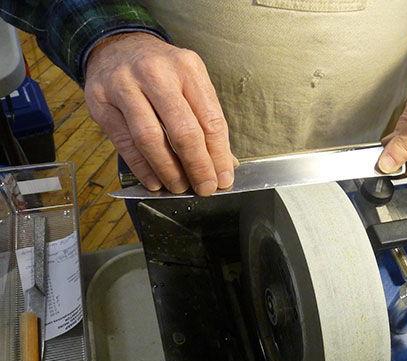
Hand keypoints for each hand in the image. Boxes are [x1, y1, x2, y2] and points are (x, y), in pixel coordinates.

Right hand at [85, 32, 236, 195]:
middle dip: (197, 166)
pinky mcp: (100, 103)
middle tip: (205, 188)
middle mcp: (156, 74)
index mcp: (187, 68)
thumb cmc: (160, 71)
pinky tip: (154, 181)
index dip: (219, 155)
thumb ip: (206, 119)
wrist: (116, 46)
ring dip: (168, 170)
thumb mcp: (189, 81)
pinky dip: (142, 168)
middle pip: (182, 130)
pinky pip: (125, 144)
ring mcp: (124, 86)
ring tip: (179, 187)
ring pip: (150, 138)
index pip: (210, 120)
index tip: (223, 178)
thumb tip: (225, 163)